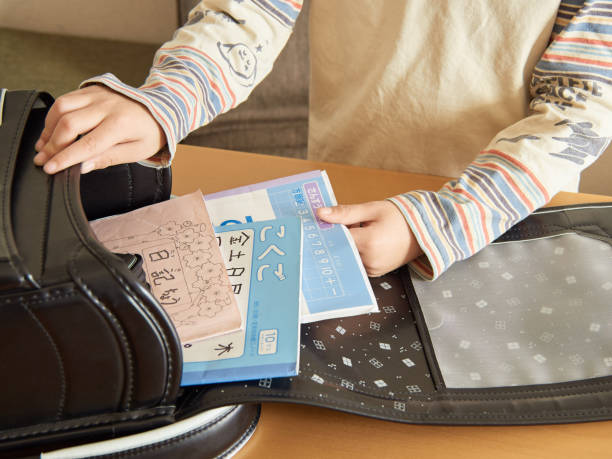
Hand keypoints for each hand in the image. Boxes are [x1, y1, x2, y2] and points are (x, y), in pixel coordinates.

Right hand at [33, 85, 165, 173]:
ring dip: (48, 129)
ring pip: (62, 107)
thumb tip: (82, 167)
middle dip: (52, 145)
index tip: (50, 168)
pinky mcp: (91, 89)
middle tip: (42, 160)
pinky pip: (65, 99)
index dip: (65, 157)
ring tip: (44, 147)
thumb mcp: (136, 151)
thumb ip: (108, 158)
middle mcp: (107, 106)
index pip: (87, 144)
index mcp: (121, 124)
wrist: (159, 109)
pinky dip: (54, 116)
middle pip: (69, 123)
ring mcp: (98, 95)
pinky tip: (51, 131)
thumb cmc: (148, 133)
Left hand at [317, 200, 422, 276]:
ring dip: (348, 244)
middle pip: (341, 248)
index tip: (322, 222)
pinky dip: (356, 251)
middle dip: (338, 237)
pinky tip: (365, 240)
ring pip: (348, 256)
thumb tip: (320, 213)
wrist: (425, 232)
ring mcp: (373, 269)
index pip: (336, 238)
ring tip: (360, 230)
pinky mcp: (375, 273)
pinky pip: (357, 261)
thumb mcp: (372, 209)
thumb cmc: (400, 218)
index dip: (328, 229)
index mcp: (368, 242)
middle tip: (341, 224)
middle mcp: (370, 260)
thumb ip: (345, 213)